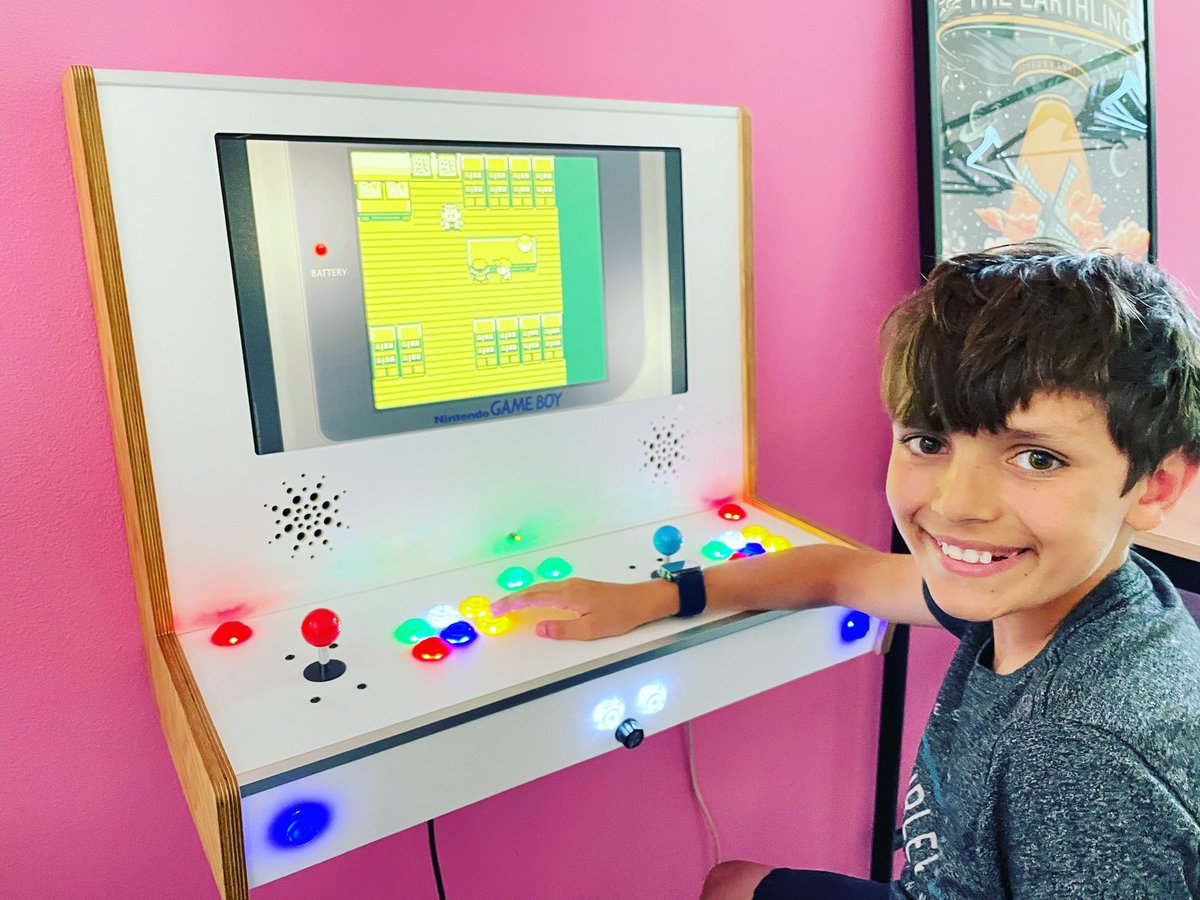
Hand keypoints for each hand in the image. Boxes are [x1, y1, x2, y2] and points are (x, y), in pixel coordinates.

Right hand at [489, 577, 676, 640]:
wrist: (642, 601)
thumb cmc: (620, 616)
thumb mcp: (591, 630)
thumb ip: (563, 629)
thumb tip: (539, 628)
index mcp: (568, 595)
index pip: (532, 598)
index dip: (511, 603)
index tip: (495, 609)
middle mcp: (568, 586)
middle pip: (533, 590)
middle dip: (511, 599)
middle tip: (494, 609)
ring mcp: (574, 584)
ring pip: (541, 588)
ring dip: (523, 596)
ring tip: (508, 605)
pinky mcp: (580, 587)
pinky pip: (551, 588)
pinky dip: (536, 594)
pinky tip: (535, 600)